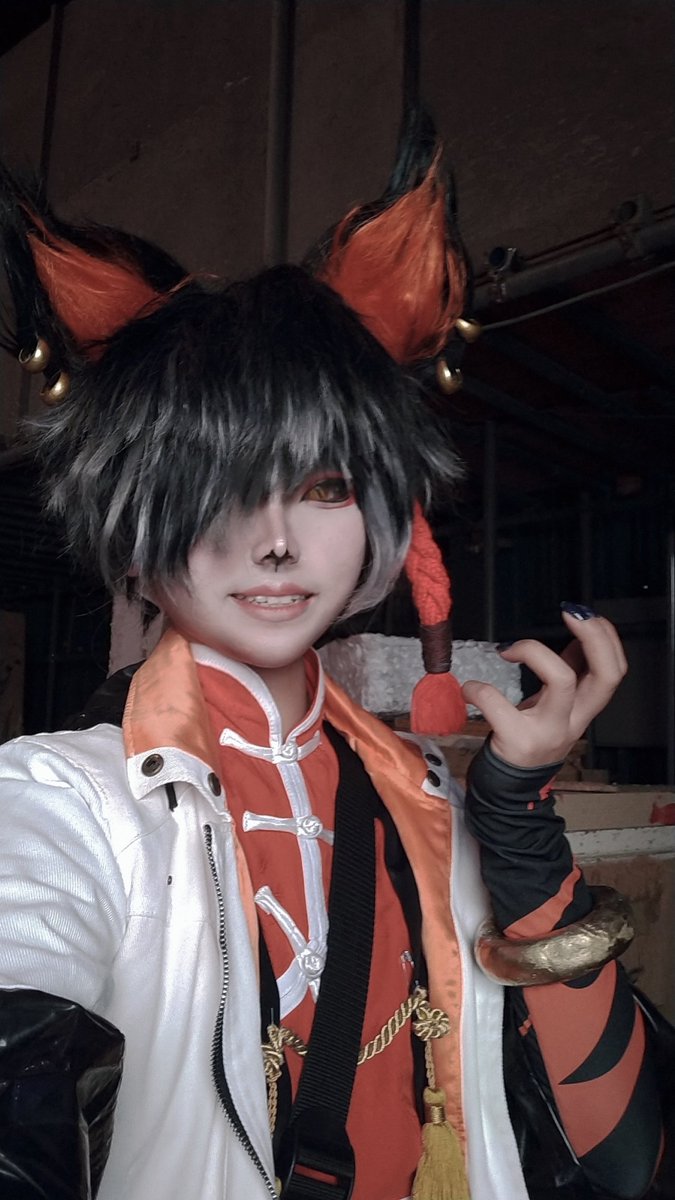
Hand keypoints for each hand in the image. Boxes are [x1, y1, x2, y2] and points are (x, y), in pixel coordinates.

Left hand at [461, 606, 626, 768]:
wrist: (512, 788)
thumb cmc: (532, 738)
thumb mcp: (557, 707)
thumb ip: (569, 674)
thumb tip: (577, 639)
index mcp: (584, 708)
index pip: (614, 671)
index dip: (605, 638)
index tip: (582, 613)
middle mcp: (574, 720)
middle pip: (605, 676)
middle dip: (594, 637)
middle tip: (570, 613)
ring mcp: (549, 731)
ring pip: (562, 680)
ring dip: (534, 651)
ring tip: (509, 649)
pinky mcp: (518, 740)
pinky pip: (499, 703)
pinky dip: (479, 689)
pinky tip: (469, 688)